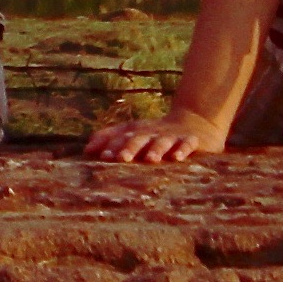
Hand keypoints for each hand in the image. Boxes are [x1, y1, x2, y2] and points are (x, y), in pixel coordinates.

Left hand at [83, 105, 232, 164]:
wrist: (195, 122)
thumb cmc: (157, 133)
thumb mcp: (134, 132)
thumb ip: (110, 138)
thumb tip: (87, 149)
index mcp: (138, 130)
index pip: (122, 135)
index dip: (112, 145)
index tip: (101, 156)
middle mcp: (153, 131)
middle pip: (139, 138)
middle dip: (130, 147)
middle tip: (121, 159)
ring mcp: (172, 135)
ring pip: (162, 142)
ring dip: (156, 149)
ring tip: (150, 159)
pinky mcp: (191, 140)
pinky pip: (187, 144)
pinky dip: (182, 149)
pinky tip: (177, 157)